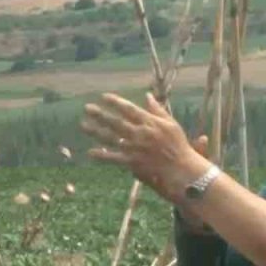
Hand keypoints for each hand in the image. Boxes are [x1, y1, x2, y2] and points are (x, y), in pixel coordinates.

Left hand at [81, 92, 210, 200]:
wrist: (182, 169)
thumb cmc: (178, 145)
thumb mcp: (171, 124)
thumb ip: (157, 110)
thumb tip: (147, 96)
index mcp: (150, 122)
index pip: (129, 109)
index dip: (115, 102)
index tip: (103, 97)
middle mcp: (140, 133)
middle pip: (116, 122)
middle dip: (100, 114)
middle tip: (87, 108)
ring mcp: (135, 148)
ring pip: (111, 138)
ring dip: (96, 131)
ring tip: (83, 125)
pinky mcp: (132, 162)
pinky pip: (114, 158)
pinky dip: (102, 156)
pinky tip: (90, 152)